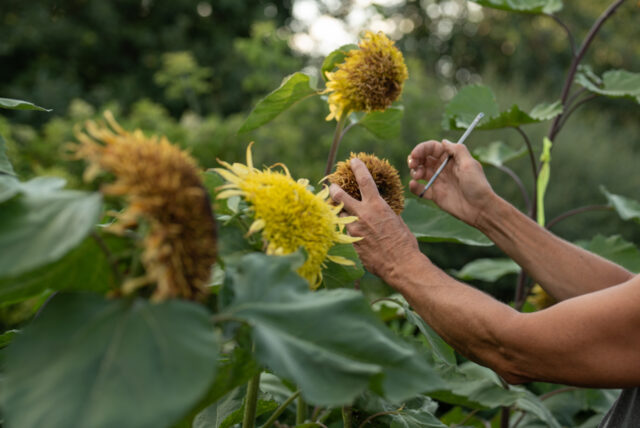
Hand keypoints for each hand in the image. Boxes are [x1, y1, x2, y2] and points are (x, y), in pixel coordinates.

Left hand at [329, 158, 419, 279]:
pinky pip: (345, 233)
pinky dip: (347, 231)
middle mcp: (362, 215)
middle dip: (334, 189)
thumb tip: (379, 208)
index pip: (364, 180)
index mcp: (376, 205)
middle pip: (339, 196)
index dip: (357, 167)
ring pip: (340, 215)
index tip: (353, 161)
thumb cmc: (404, 242)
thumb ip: (384, 211)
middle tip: (332, 186)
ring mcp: (354, 230)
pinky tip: (350, 233)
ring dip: (340, 212)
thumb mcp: (396, 220)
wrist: (400, 264)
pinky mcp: (351, 243)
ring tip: (339, 212)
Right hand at [408, 140, 494, 227]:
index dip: (422, 149)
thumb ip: (457, 150)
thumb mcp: (470, 164)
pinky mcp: (435, 195)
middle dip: (415, 159)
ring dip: (414, 171)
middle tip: (412, 164)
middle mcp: (442, 168)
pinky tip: (413, 185)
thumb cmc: (477, 185)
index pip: (432, 148)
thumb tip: (443, 141)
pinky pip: (420, 189)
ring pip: (419, 172)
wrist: (480, 209)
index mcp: (451, 159)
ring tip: (417, 176)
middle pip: (423, 159)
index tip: (415, 154)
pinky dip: (414, 187)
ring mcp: (438, 181)